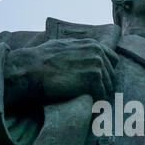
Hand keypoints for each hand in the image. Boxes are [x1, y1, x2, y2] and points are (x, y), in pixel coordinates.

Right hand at [4, 38, 118, 109]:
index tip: (96, 82)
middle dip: (101, 86)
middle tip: (86, 93)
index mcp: (92, 44)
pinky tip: (80, 98)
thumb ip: (79, 49)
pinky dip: (93, 100)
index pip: (113, 60)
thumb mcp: (64, 46)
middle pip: (111, 76)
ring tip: (81, 95)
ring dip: (96, 94)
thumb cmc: (41, 60)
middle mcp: (98, 52)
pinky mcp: (94, 79)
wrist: (31, 70)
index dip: (106, 72)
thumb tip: (85, 53)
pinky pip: (101, 95)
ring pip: (107, 87)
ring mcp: (97, 65)